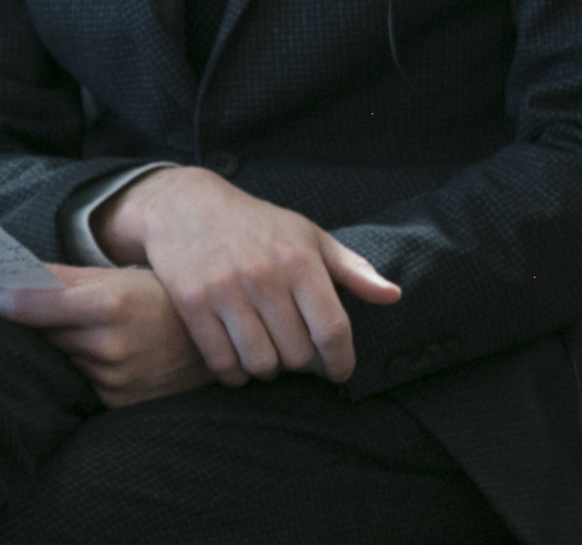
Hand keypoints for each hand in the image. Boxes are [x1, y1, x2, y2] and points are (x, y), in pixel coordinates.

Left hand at [0, 264, 211, 407]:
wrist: (216, 340)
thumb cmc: (165, 300)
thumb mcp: (123, 277)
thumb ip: (66, 278)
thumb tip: (11, 274)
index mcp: (110, 304)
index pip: (35, 303)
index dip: (5, 298)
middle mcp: (108, 345)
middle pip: (46, 333)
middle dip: (44, 322)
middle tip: (59, 310)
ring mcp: (113, 378)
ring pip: (64, 358)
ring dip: (68, 347)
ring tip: (100, 332)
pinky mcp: (117, 401)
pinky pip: (81, 382)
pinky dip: (85, 369)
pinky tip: (109, 357)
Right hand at [93, 167, 400, 386]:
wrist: (188, 206)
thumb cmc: (260, 226)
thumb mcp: (312, 237)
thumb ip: (354, 270)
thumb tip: (393, 296)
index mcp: (301, 260)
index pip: (332, 328)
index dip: (341, 360)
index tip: (341, 373)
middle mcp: (265, 276)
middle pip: (297, 353)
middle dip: (304, 364)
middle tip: (299, 358)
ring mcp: (225, 291)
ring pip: (260, 362)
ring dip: (269, 371)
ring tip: (270, 359)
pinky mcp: (192, 305)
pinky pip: (221, 361)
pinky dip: (234, 373)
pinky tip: (240, 364)